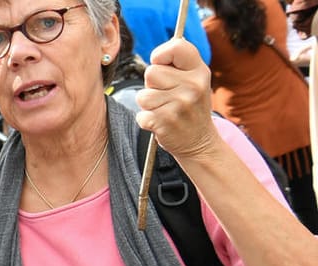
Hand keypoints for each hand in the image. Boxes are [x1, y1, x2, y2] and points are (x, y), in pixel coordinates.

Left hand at [138, 38, 219, 161]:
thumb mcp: (194, 81)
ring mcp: (181, 104)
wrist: (199, 141)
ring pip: (143, 95)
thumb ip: (178, 65)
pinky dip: (146, 120)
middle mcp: (193, 85)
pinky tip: (160, 123)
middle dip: (152, 85)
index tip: (162, 64)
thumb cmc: (190, 107)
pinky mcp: (166, 122)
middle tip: (166, 96)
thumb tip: (158, 53)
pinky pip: (141, 115)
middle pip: (151, 72)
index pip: (176, 46)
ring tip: (164, 109)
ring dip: (148, 104)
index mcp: (200, 70)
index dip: (161, 54)